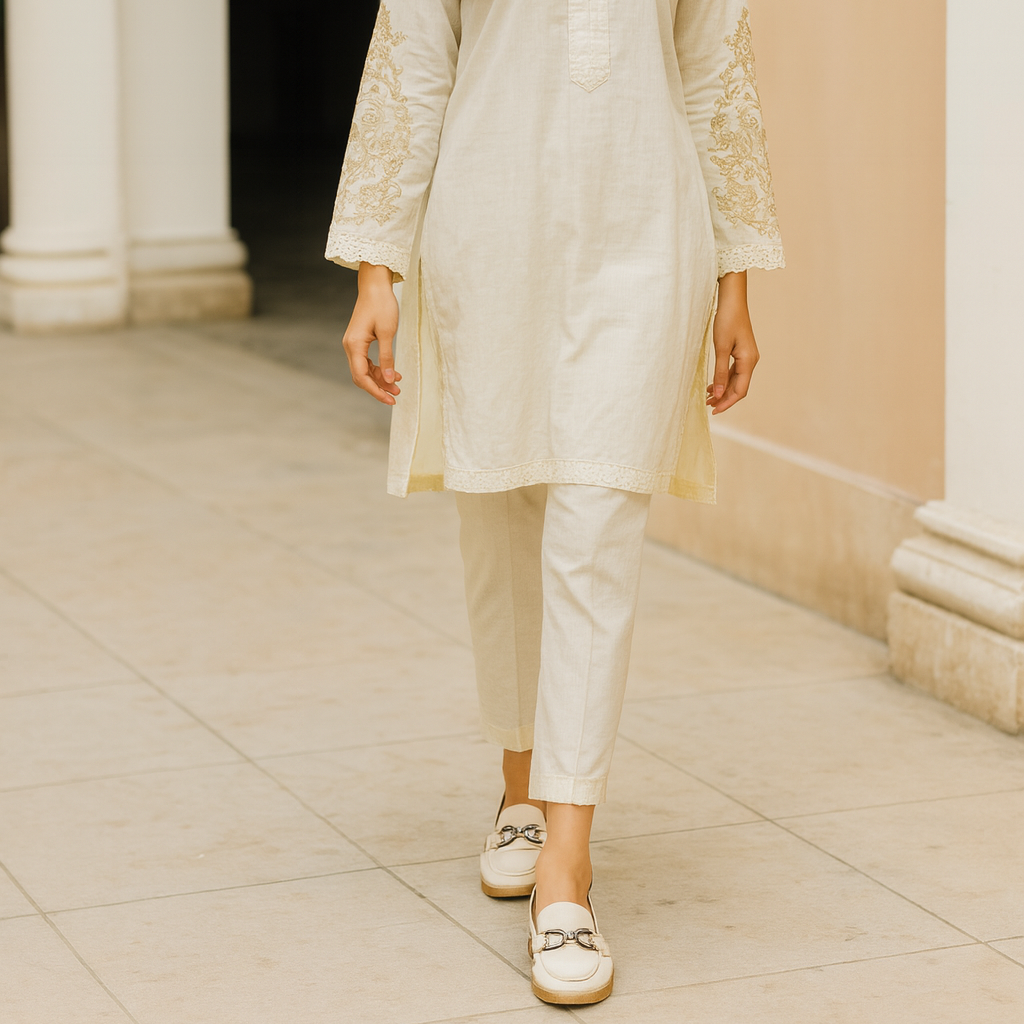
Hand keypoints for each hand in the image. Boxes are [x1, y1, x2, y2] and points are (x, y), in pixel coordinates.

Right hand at [343, 263, 402, 404]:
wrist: (375, 286)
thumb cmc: (382, 305)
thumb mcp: (388, 333)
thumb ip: (388, 358)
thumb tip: (390, 379)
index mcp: (354, 345)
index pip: (362, 377)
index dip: (376, 391)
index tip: (390, 400)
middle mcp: (350, 346)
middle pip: (361, 377)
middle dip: (378, 388)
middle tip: (396, 396)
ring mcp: (353, 344)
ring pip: (364, 370)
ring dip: (380, 379)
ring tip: (398, 386)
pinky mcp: (359, 341)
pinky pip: (366, 362)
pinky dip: (379, 369)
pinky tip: (393, 373)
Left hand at [707, 271, 758, 414]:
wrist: (732, 300)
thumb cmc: (727, 320)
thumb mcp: (721, 348)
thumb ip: (720, 372)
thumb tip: (719, 394)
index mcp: (748, 361)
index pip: (740, 390)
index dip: (727, 403)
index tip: (714, 411)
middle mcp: (751, 360)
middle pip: (739, 387)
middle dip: (724, 399)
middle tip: (707, 407)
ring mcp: (747, 356)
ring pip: (736, 380)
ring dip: (723, 391)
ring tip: (707, 399)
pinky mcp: (741, 352)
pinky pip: (734, 372)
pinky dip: (724, 380)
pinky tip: (713, 385)